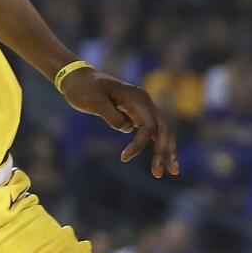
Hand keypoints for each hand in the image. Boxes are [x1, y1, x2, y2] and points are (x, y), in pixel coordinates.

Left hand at [59, 67, 178, 177]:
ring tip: (172, 171)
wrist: (79, 78)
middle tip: (158, 174)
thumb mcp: (94, 101)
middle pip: (163, 129)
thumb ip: (112, 115)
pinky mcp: (137, 114)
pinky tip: (162, 160)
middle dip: (164, 151)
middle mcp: (144, 101)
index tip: (123, 158)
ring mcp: (142, 107)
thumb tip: (128, 128)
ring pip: (162, 131)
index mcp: (136, 97)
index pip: (148, 126)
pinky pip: (153, 131)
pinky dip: (159, 145)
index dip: (139, 144)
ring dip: (167, 150)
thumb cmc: (84, 88)